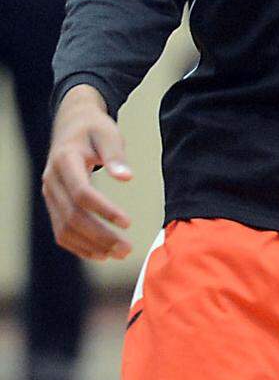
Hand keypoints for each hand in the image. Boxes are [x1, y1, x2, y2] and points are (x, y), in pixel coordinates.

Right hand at [42, 84, 133, 260]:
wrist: (72, 125)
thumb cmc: (94, 129)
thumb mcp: (108, 134)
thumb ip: (115, 155)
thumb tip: (126, 178)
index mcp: (64, 160)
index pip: (81, 193)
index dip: (104, 210)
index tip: (128, 223)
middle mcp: (52, 181)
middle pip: (72, 217)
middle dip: (100, 236)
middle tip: (127, 249)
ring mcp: (49, 194)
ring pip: (65, 229)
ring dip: (91, 245)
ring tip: (119, 253)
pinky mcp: (53, 204)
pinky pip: (61, 231)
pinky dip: (79, 246)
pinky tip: (101, 254)